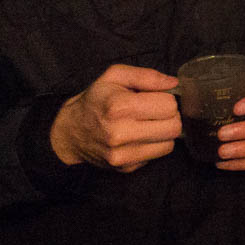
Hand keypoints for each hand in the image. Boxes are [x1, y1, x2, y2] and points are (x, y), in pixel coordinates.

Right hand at [50, 64, 180, 170]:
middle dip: (169, 116)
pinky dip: (154, 145)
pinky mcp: (125, 168)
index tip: (154, 98)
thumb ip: (146, 76)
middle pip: (174, 127)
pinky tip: (139, 137)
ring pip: (170, 144)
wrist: (71, 132)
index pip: (169, 106)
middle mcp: (120, 134)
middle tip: (155, 111)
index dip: (166, 98)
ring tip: (147, 124)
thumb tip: (174, 83)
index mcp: (119, 107)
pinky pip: (157, 156)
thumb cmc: (96, 100)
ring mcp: (122, 154)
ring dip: (164, 132)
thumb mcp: (115, 76)